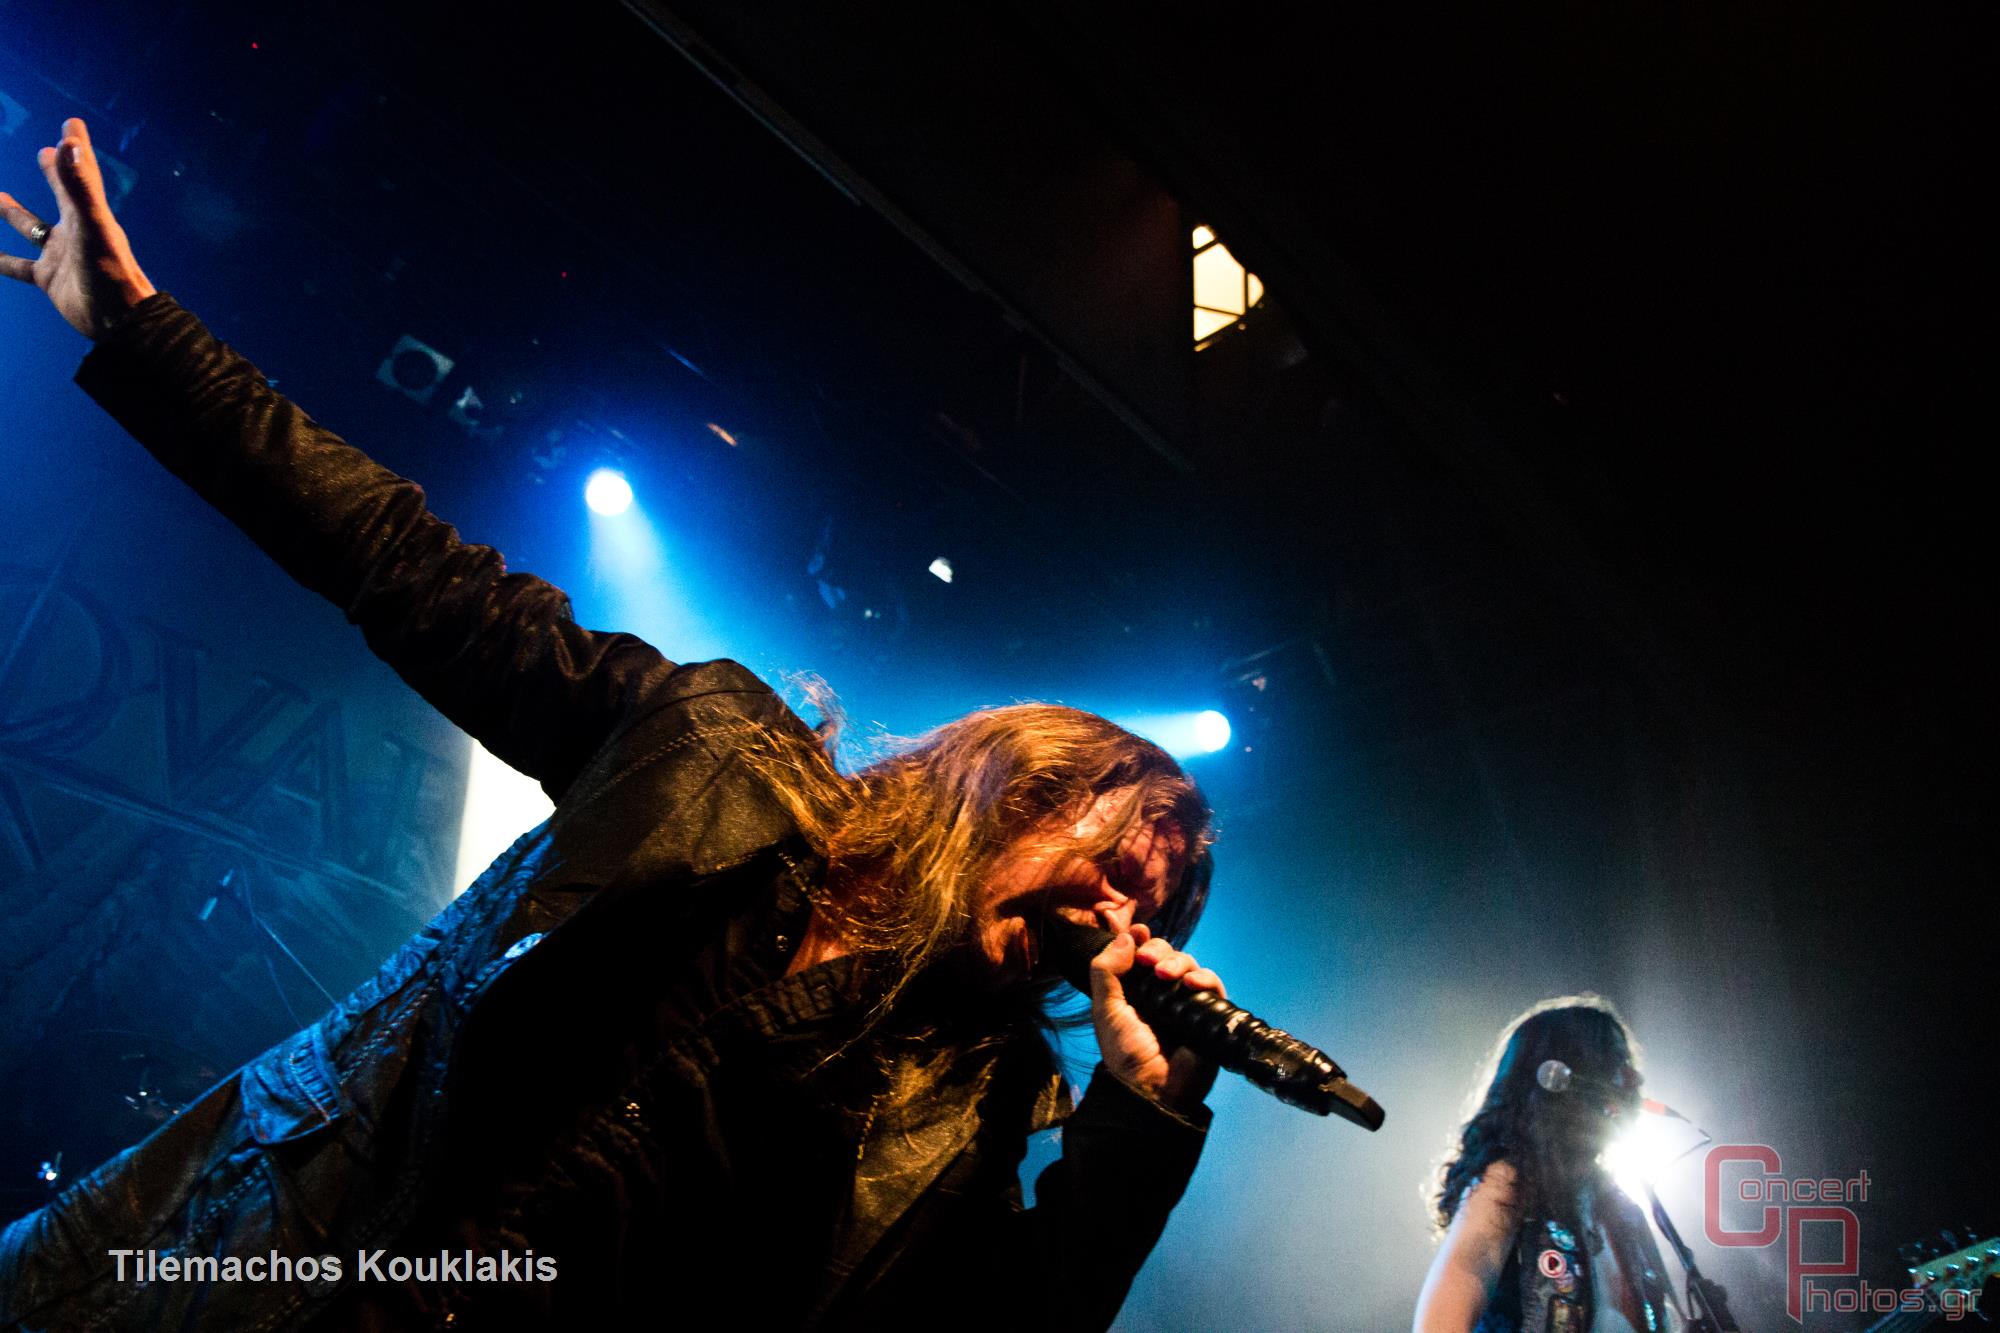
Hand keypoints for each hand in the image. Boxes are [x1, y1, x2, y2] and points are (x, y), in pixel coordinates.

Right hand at [1, 118, 154, 338]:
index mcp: (88, 213)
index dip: (74, 146)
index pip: (80, 171)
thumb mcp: (93, 225)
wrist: (119, 321)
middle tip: (45, 152)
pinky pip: (17, 267)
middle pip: (61, 194)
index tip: (72, 123)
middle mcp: (75, 230)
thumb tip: (67, 143)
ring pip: (30, 227)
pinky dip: (1, 260)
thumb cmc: (111, 271)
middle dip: (54, 172)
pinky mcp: (49, 278)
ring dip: (12, 213)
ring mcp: (61, 254)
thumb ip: (79, 186)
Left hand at [1088, 921, 1223, 1111]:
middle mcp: (1161, 994)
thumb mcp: (1105, 1010)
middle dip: (1158, 950)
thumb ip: (1106, 972)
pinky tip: (1191, 983)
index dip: (1142, 940)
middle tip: (1148, 961)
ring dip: (1178, 962)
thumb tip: (1126, 936)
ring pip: (1189, 966)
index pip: (1142, 955)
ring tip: (1165, 975)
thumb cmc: (1124, 1053)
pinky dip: (1204, 978)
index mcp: (1135, 992)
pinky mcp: (1207, 1014)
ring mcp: (1185, 1003)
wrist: (1152, 1089)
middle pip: (1167, 955)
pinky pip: (1212, 986)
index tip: (1139, 931)